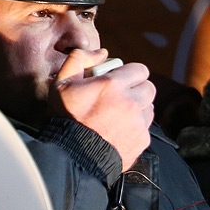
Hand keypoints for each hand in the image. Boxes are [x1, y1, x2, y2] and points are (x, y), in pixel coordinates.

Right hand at [49, 49, 154, 170]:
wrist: (71, 156)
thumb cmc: (64, 117)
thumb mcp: (61, 83)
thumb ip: (79, 59)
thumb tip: (103, 53)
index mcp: (113, 85)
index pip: (140, 69)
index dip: (128, 74)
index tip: (117, 81)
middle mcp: (131, 102)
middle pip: (148, 88)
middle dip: (135, 90)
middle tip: (118, 98)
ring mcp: (139, 122)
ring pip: (149, 107)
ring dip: (137, 108)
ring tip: (117, 115)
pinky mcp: (142, 140)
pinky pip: (145, 127)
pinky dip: (135, 127)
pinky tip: (117, 130)